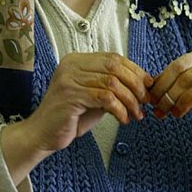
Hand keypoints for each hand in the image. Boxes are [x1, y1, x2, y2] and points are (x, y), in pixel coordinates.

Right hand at [26, 52, 152, 154]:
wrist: (43, 134)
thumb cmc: (70, 117)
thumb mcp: (94, 96)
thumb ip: (111, 86)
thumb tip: (142, 84)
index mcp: (77, 60)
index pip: (113, 58)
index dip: (134, 70)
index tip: (148, 85)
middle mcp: (71, 65)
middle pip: (114, 67)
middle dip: (135, 84)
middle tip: (145, 101)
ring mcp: (69, 79)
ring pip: (112, 83)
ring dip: (130, 100)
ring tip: (136, 114)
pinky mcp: (70, 96)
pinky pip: (105, 99)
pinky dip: (119, 109)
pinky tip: (123, 119)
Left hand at [148, 50, 191, 159]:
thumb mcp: (183, 90)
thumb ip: (168, 86)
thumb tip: (147, 89)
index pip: (176, 66)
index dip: (162, 83)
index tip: (151, 100)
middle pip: (187, 75)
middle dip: (170, 95)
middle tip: (160, 111)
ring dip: (186, 100)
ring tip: (177, 114)